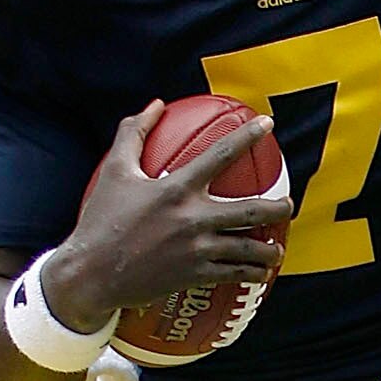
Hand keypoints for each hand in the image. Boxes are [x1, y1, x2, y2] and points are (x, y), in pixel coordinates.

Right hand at [44, 101, 293, 334]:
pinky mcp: (195, 275)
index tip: (268, 124)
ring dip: (271, 250)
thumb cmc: (101, 219)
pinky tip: (260, 273)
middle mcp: (192, 218)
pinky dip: (251, 273)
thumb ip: (134, 133)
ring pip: (250, 249)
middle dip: (279, 207)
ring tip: (278, 250)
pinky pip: (234, 273)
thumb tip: (155, 105)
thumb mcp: (114, 171)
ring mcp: (197, 249)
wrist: (91, 274)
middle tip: (288, 205)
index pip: (220, 155)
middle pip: (252, 210)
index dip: (247, 136)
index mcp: (176, 188)